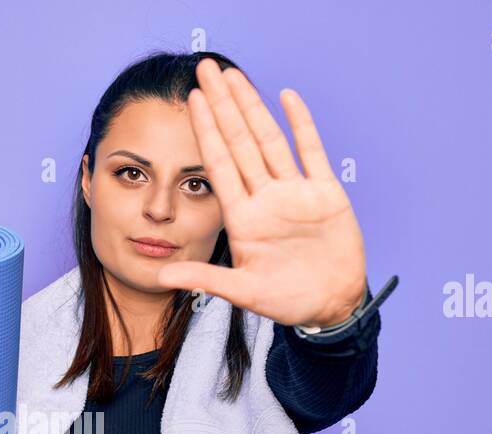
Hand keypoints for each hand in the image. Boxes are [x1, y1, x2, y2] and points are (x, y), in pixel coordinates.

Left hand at [154, 59, 366, 327]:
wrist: (331, 306)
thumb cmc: (287, 301)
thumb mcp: (242, 292)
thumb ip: (203, 278)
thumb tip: (160, 275)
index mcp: (243, 218)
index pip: (219, 165)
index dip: (206, 131)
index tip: (190, 100)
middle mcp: (266, 199)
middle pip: (239, 142)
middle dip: (223, 105)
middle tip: (205, 69)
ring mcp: (295, 193)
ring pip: (270, 140)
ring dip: (253, 107)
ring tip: (235, 75)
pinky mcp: (325, 194)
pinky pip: (312, 152)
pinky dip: (302, 125)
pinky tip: (288, 97)